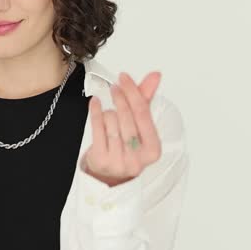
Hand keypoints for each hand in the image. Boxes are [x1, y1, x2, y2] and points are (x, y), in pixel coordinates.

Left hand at [80, 71, 163, 186]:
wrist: (110, 174)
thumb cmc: (127, 146)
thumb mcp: (139, 126)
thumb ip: (146, 100)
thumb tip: (155, 76)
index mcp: (153, 150)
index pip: (143, 113)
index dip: (133, 92)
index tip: (125, 78)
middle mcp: (138, 158)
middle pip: (126, 116)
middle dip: (120, 98)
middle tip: (115, 87)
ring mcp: (119, 161)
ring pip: (111, 121)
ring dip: (108, 112)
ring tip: (109, 114)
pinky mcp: (102, 160)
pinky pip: (97, 127)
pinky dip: (95, 111)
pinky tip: (95, 103)